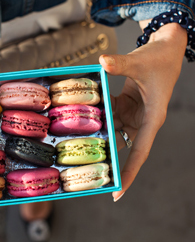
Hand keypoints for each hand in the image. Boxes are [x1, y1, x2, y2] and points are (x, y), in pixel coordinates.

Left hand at [100, 21, 186, 201]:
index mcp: (152, 118)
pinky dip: (98, 115)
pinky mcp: (126, 105)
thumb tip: (102, 62)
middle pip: (123, 147)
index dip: (128, 173)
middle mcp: (143, 120)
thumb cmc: (160, 58)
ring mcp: (133, 114)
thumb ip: (121, 64)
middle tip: (87, 171)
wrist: (165, 49)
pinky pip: (110, 114)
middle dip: (107, 158)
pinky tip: (83, 114)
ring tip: (77, 142)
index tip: (116, 192)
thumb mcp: (140, 62)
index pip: (139, 153)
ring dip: (98, 133)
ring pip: (113, 129)